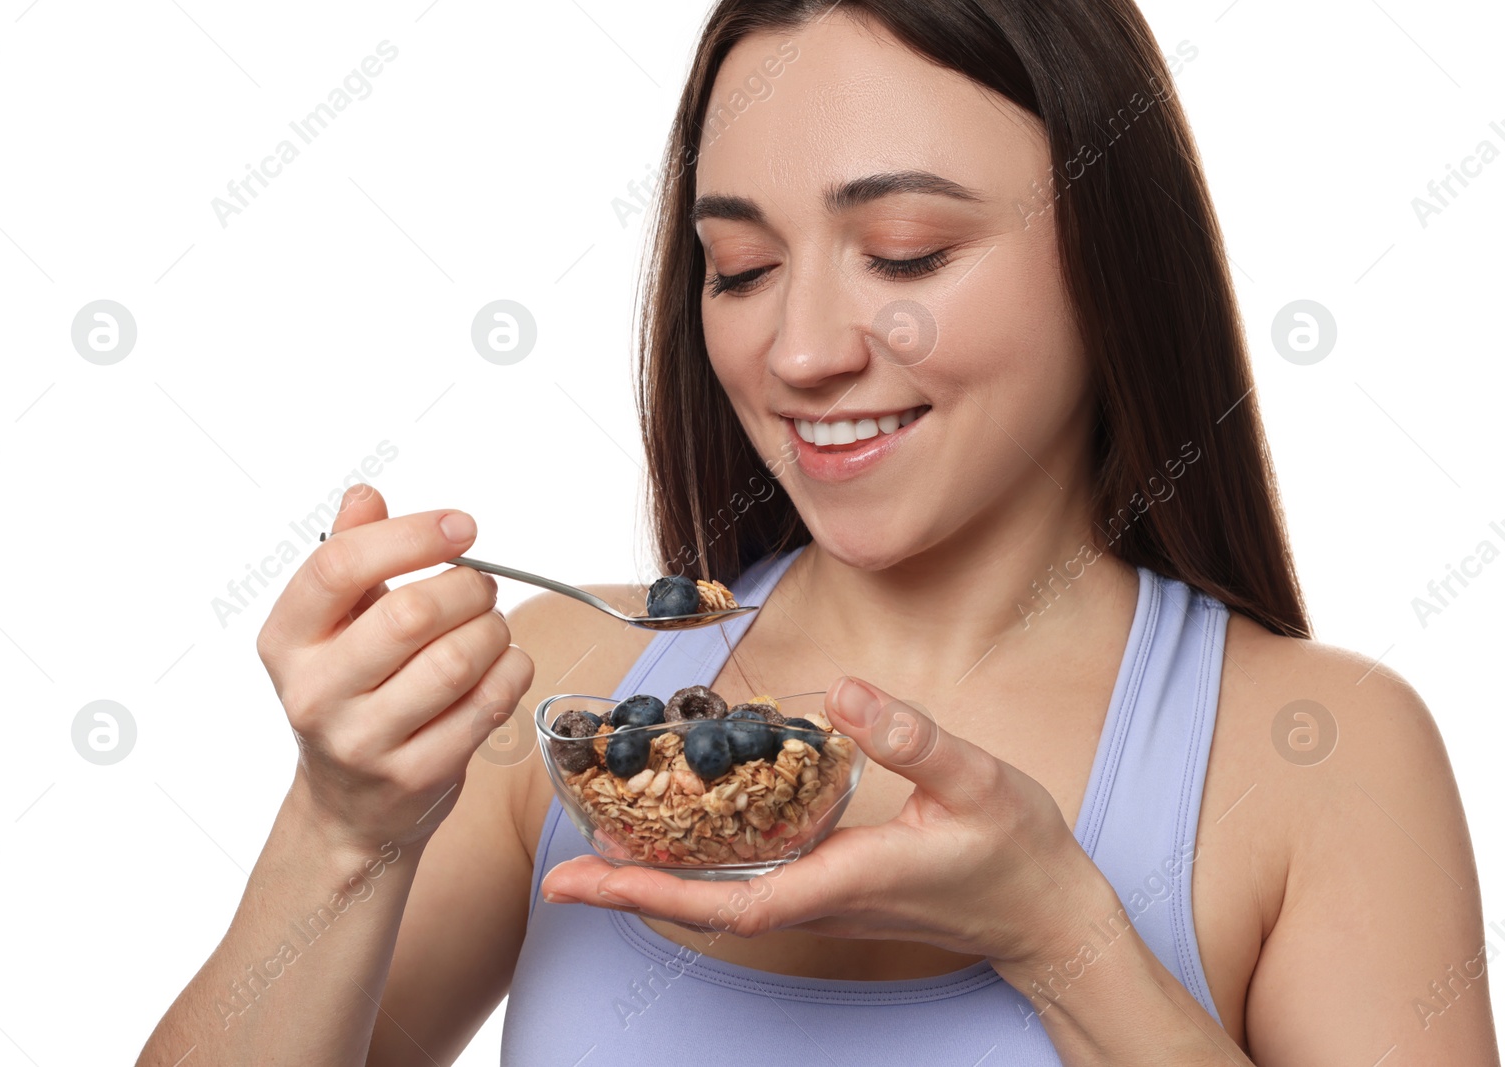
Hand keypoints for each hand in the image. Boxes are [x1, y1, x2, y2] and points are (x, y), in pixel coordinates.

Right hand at [255, 484, 533, 852]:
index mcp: (286, 641)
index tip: (462, 525)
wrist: (348, 805)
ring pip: (457, 659)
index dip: (410, 535)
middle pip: (409, 614)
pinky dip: (511, 670)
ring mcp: (363, 740)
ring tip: (489, 626)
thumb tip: (365, 494)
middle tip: (482, 586)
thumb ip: (351, 553)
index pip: (339, 567)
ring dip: (493, 629)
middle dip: (467, 587)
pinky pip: (488, 703)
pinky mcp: (416, 773)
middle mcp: (314, 693)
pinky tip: (501, 665)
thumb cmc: (351, 692)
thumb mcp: (334, 624)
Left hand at [540, 676, 1110, 966]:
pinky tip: (674, 847)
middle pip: (708, 908)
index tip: (590, 878)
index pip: (733, 898)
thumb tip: (849, 693)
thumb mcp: (979, 782)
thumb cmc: (1017, 854)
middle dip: (632, 892)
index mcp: (846, 878)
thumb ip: (916, 740)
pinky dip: (698, 872)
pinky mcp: (831, 890)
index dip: (655, 889)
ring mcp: (824, 900)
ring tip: (596, 856)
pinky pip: (747, 888)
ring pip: (722, 901)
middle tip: (561, 875)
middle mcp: (822, 899)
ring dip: (657, 882)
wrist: (1045, 913)